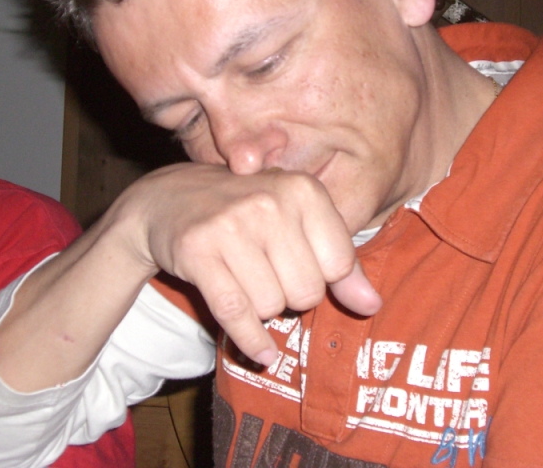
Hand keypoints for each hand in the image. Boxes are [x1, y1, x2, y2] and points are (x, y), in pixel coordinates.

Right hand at [111, 163, 381, 365]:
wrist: (170, 200)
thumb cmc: (247, 213)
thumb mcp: (298, 222)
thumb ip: (340, 263)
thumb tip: (372, 305)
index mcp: (302, 190)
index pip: (339, 264)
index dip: (325, 280)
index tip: (306, 273)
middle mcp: (269, 202)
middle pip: (307, 291)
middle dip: (293, 297)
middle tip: (272, 278)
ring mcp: (231, 226)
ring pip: (272, 306)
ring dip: (265, 309)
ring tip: (250, 284)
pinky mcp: (198, 252)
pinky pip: (236, 314)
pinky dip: (251, 341)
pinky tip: (261, 353)